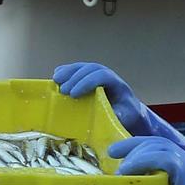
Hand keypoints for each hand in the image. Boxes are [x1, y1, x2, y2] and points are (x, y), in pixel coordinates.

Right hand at [54, 62, 184, 150]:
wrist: (129, 112)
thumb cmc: (126, 116)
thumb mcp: (125, 117)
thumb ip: (119, 115)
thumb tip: (112, 115)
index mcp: (117, 84)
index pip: (102, 76)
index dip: (87, 82)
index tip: (74, 94)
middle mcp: (108, 76)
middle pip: (90, 68)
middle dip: (75, 77)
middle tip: (63, 90)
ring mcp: (98, 75)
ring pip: (83, 67)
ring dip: (68, 71)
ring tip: (55, 80)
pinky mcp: (89, 78)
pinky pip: (78, 70)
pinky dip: (66, 71)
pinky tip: (56, 76)